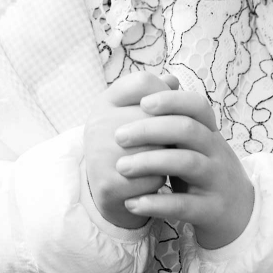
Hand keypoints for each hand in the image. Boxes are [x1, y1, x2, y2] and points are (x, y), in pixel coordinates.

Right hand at [83, 71, 179, 228]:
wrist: (107, 191)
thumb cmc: (130, 147)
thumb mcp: (136, 116)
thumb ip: (155, 97)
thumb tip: (173, 81)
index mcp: (105, 102)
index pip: (143, 82)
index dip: (166, 94)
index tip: (173, 111)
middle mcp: (97, 123)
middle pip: (153, 115)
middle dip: (172, 131)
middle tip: (175, 142)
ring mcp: (99, 154)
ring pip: (157, 148)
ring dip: (170, 158)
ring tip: (166, 163)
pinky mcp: (108, 184)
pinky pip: (153, 178)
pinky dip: (160, 183)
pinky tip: (154, 182)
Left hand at [114, 89, 253, 249]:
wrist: (238, 212)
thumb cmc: (203, 169)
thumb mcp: (193, 143)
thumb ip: (172, 119)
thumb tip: (147, 82)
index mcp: (209, 132)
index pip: (196, 105)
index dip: (171, 100)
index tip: (142, 103)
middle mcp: (217, 151)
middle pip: (187, 129)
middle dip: (150, 130)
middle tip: (118, 135)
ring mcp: (216, 180)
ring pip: (187, 163)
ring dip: (150, 162)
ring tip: (121, 167)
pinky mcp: (211, 210)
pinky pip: (184, 205)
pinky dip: (157, 203)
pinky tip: (132, 202)